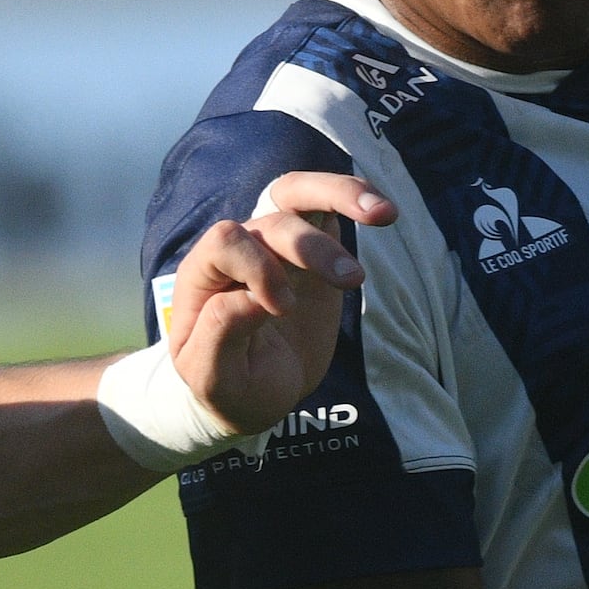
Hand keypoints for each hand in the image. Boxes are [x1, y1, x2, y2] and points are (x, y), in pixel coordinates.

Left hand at [166, 170, 395, 435]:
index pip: (227, 242)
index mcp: (204, 275)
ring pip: (298, 194)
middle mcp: (238, 252)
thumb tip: (254, 298)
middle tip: (351, 281)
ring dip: (340, 196)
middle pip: (272, 219)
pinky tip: (384, 213)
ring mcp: (275, 246)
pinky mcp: (310, 251)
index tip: (283, 311)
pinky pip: (325, 207)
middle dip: (312, 247)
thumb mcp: (211, 377)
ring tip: (383, 214)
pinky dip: (355, 201)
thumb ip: (220, 335)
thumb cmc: (225, 386)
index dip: (259, 269)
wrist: (253, 394)